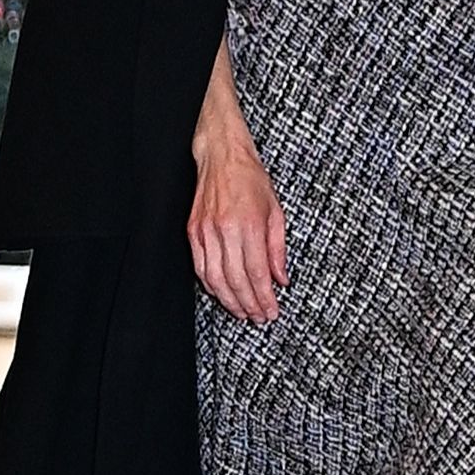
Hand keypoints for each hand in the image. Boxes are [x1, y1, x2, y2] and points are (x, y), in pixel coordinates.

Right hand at [189, 133, 285, 321]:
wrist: (222, 156)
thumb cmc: (250, 179)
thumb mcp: (275, 212)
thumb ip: (278, 249)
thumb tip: (281, 279)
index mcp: (249, 224)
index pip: (258, 273)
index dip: (265, 298)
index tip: (272, 311)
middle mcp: (225, 230)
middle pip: (236, 281)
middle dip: (249, 305)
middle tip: (259, 317)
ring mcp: (205, 232)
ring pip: (215, 279)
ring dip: (229, 301)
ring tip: (242, 312)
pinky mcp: (193, 232)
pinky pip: (200, 267)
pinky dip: (211, 286)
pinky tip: (222, 294)